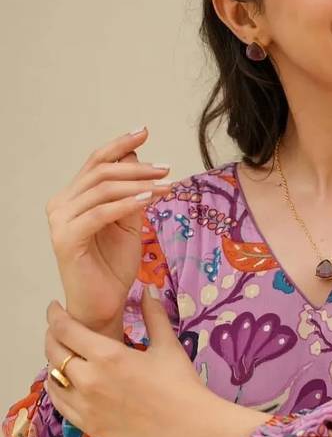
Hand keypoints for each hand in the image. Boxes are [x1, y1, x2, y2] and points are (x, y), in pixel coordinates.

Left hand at [43, 287, 212, 436]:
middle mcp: (89, 380)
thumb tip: (147, 290)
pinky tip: (67, 383)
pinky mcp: (89, 426)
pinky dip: (58, 389)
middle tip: (61, 331)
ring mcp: (86, 406)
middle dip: (53, 336)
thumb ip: (153, 316)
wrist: (192, 430)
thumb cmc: (182, 385)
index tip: (56, 309)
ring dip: (54, 363)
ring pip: (53, 378)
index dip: (55, 316)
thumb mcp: (168, 346)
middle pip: (53, 352)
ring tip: (65, 356)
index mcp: (108, 356)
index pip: (65, 329)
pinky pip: (60, 404)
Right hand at [44, 126, 172, 335]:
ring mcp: (60, 221)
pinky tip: (149, 198)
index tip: (144, 131)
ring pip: (102, 189)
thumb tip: (138, 160)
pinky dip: (127, 203)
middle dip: (137, 166)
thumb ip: (132, 194)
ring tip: (166, 184)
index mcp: (74, 198)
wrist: (103, 304)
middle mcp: (61, 204)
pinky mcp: (66, 239)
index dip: (120, 145)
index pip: (96, 162)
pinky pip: (100, 213)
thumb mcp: (129, 224)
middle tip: (167, 168)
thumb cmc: (114, 267)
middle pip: (100, 171)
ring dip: (138, 183)